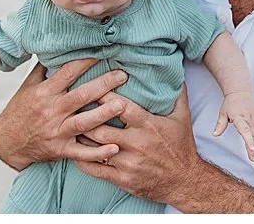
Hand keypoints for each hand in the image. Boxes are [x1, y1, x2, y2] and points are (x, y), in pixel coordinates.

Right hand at [0, 58, 130, 169]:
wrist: (7, 141)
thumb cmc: (20, 110)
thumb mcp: (27, 86)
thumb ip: (43, 69)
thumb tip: (55, 48)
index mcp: (44, 92)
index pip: (67, 73)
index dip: (85, 61)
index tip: (102, 52)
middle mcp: (51, 111)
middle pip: (81, 96)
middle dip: (103, 85)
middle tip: (123, 75)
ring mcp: (57, 131)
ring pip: (84, 122)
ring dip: (104, 114)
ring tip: (122, 105)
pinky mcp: (60, 150)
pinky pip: (82, 152)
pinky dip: (99, 152)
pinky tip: (115, 148)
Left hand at [74, 86, 203, 204]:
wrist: (185, 182)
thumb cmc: (181, 147)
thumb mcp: (182, 118)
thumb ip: (176, 94)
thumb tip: (174, 71)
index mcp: (147, 125)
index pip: (120, 106)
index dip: (102, 94)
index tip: (89, 83)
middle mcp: (136, 144)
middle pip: (101, 127)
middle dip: (84, 116)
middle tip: (70, 105)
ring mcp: (128, 163)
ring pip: (95, 147)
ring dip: (80, 136)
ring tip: (67, 124)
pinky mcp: (123, 179)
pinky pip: (96, 169)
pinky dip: (82, 159)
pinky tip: (73, 149)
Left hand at [213, 90, 253, 160]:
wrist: (241, 91)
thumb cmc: (230, 102)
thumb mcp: (223, 113)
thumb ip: (220, 125)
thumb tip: (214, 134)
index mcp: (240, 117)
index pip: (245, 131)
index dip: (249, 140)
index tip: (252, 149)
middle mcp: (249, 118)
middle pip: (252, 135)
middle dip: (252, 147)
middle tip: (252, 158)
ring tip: (253, 153)